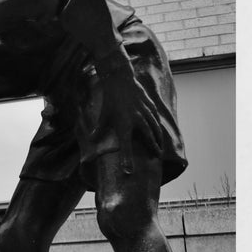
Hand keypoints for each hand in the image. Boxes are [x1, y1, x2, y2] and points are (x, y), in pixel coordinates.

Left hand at [99, 53, 161, 169]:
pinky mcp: (150, 106)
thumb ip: (99, 129)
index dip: (127, 159)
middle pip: (148, 138)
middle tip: (156, 159)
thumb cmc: (110, 99)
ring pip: (155, 128)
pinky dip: (158, 126)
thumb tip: (91, 140)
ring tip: (160, 148)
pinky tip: (159, 131)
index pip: (126, 146)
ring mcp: (146, 112)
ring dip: (158, 139)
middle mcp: (137, 120)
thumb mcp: (103, 115)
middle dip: (152, 149)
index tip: (129, 172)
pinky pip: (156, 119)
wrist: (120, 79)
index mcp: (124, 124)